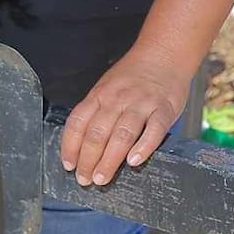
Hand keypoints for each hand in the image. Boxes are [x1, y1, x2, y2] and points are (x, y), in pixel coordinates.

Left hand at [59, 51, 190, 187]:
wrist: (164, 54)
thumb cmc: (134, 76)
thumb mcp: (107, 87)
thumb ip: (97, 112)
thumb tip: (82, 145)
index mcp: (100, 95)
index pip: (78, 122)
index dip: (70, 146)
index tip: (68, 165)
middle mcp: (118, 99)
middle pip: (97, 132)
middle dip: (88, 160)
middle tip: (85, 179)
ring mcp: (141, 104)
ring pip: (121, 134)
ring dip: (109, 159)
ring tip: (102, 178)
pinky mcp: (164, 109)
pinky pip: (153, 130)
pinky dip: (143, 147)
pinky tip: (134, 161)